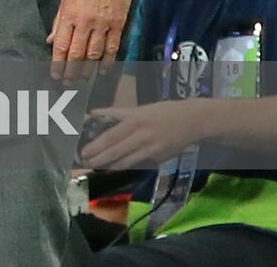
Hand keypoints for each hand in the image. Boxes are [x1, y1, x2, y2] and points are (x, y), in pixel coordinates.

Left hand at [47, 0, 132, 79]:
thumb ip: (59, 22)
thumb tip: (50, 41)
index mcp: (69, 15)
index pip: (61, 45)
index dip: (58, 63)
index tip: (55, 74)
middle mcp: (86, 22)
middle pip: (77, 53)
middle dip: (71, 71)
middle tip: (68, 83)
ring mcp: (103, 24)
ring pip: (94, 53)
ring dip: (88, 70)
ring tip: (82, 79)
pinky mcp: (118, 25)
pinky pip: (112, 48)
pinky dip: (108, 61)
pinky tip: (102, 70)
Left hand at [79, 100, 211, 168]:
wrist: (192, 121)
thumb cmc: (162, 112)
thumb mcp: (138, 108)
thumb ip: (115, 113)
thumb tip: (93, 113)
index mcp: (135, 121)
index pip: (111, 136)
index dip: (96, 146)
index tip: (83, 152)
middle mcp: (142, 136)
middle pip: (117, 151)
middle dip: (99, 159)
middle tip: (85, 163)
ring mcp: (152, 150)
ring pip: (127, 161)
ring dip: (110, 165)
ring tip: (96, 167)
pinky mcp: (160, 159)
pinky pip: (139, 163)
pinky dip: (126, 165)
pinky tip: (115, 167)